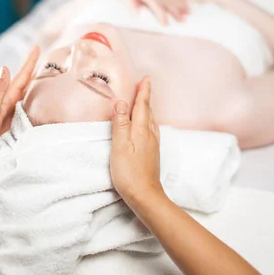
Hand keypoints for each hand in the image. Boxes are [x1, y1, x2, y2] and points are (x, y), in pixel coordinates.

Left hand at [0, 47, 39, 158]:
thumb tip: (5, 68)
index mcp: (6, 97)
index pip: (21, 77)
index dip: (29, 63)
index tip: (37, 48)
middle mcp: (9, 101)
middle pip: (26, 83)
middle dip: (35, 70)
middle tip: (47, 58)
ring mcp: (11, 111)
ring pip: (27, 94)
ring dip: (35, 85)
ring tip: (46, 76)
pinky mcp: (12, 122)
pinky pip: (27, 108)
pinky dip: (34, 102)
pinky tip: (38, 102)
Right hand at [110, 78, 162, 207]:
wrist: (145, 195)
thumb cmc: (129, 173)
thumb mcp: (120, 147)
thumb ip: (120, 124)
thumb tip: (121, 102)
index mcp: (141, 130)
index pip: (142, 106)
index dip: (143, 92)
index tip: (145, 79)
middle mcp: (150, 134)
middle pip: (148, 110)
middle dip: (145, 97)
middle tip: (144, 84)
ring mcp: (153, 144)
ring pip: (150, 120)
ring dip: (147, 108)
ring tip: (143, 101)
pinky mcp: (152, 153)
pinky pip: (151, 129)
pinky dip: (147, 120)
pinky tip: (146, 126)